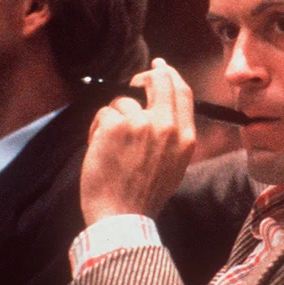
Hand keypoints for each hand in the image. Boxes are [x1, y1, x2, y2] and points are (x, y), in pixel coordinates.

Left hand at [80, 58, 196, 223]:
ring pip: (124, 102)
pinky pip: (104, 114)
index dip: (170, 75)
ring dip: (114, 118)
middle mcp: (166, 126)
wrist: (123, 217)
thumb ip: (173, 134)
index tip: (160, 67)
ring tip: (111, 145)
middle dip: (143, 78)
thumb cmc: (144, 194)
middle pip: (158, 82)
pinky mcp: (115, 126)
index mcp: (185, 137)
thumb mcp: (175, 164)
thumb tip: (160, 106)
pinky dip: (98, 129)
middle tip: (133, 82)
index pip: (183, 92)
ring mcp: (140, 124)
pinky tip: (99, 149)